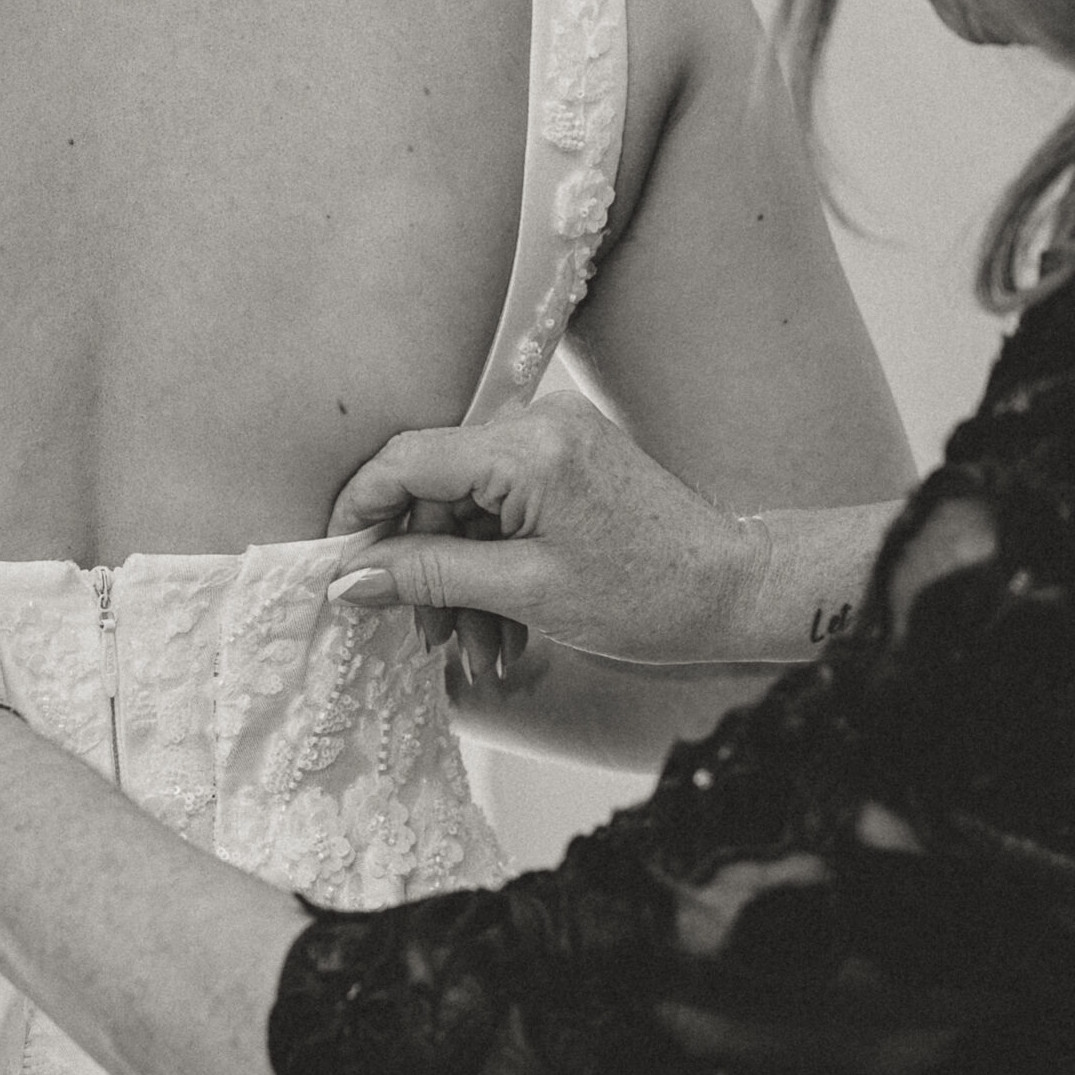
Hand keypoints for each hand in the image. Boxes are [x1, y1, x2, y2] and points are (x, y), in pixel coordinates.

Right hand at [327, 394, 763, 665]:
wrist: (735, 591)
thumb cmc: (650, 595)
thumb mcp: (526, 593)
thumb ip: (431, 576)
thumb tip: (351, 578)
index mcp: (527, 446)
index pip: (407, 460)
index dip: (360, 514)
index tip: (338, 566)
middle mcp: (537, 422)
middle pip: (436, 488)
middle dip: (425, 568)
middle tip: (425, 640)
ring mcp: (555, 436)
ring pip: (468, 506)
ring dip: (463, 580)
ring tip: (478, 652)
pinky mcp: (568, 457)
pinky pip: (503, 506)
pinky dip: (495, 563)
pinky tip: (505, 626)